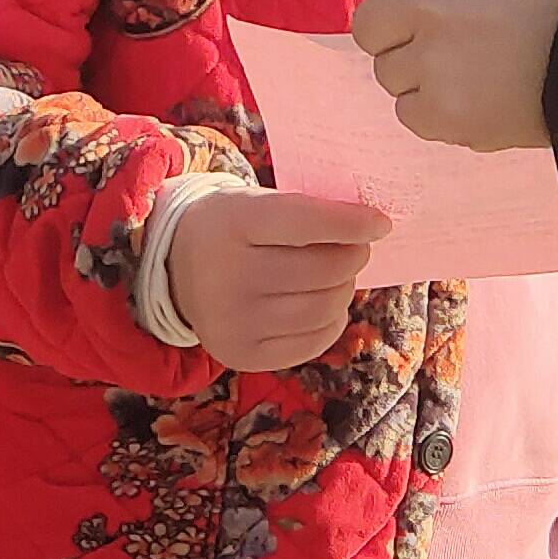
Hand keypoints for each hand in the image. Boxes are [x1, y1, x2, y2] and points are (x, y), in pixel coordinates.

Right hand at [165, 187, 392, 371]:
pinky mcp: (243, 355)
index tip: (381, 223)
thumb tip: (373, 230)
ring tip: (335, 276)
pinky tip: (320, 303)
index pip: (305, 223)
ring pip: (325, 308)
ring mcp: (234, 322)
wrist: (176, 268)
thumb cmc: (233, 228)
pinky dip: (331, 321)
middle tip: (355, 249)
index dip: (351, 223)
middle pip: (323, 270)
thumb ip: (308, 213)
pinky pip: (314, 341)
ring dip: (344, 289)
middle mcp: (228, 275)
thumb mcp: (257, 203)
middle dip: (353, 257)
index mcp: (233, 223)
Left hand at [349, 0, 557, 151]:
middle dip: (398, 37)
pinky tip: (479, 100)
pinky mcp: (443, 109)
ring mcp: (430, 55)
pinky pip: (411, 114)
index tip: (414, 6)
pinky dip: (437, 114)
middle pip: (370, 25)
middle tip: (441, 48)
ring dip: (421, 77)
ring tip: (474, 75)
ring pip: (389, 74)